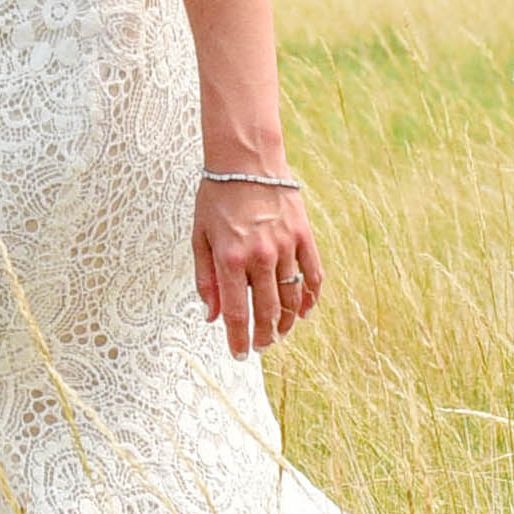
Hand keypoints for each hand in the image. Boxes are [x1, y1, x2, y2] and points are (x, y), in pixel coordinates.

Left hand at [197, 170, 321, 353]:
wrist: (246, 159)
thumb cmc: (216, 197)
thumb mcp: (199, 237)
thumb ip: (204, 278)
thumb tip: (210, 316)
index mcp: (230, 259)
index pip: (236, 312)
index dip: (238, 339)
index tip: (240, 354)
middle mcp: (260, 256)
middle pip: (267, 311)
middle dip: (264, 335)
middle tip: (262, 346)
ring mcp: (286, 247)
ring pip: (291, 298)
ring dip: (286, 322)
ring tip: (280, 333)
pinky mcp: (304, 236)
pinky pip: (313, 275)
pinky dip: (311, 297)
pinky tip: (304, 311)